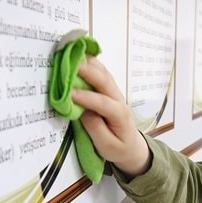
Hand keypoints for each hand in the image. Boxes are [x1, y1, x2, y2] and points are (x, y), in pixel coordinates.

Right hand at [72, 57, 150, 177]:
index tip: (69, 95)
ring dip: (89, 63)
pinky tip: (80, 56)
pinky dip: (91, 64)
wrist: (132, 147)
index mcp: (119, 115)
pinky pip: (101, 73)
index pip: (103, 103)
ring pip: (104, 73)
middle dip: (88, 71)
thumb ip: (95, 128)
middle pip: (105, 81)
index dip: (86, 98)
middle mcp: (119, 99)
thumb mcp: (107, 145)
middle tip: (70, 64)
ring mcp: (115, 92)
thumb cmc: (119, 148)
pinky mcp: (109, 90)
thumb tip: (82, 111)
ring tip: (73, 54)